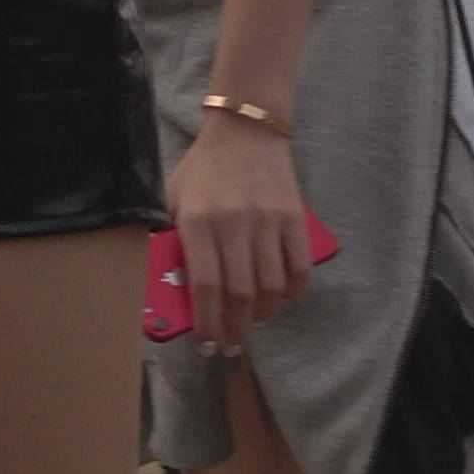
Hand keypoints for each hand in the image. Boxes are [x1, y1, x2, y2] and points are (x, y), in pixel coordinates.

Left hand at [166, 119, 312, 353]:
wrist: (246, 131)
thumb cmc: (204, 169)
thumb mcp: (175, 199)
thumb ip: (175, 239)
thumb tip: (177, 289)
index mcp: (198, 221)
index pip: (204, 285)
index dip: (207, 321)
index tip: (207, 343)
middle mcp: (234, 223)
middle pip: (239, 293)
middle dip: (235, 327)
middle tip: (232, 343)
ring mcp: (268, 221)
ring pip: (270, 286)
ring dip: (262, 315)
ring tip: (253, 323)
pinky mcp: (294, 218)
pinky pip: (298, 268)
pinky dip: (292, 293)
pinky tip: (280, 301)